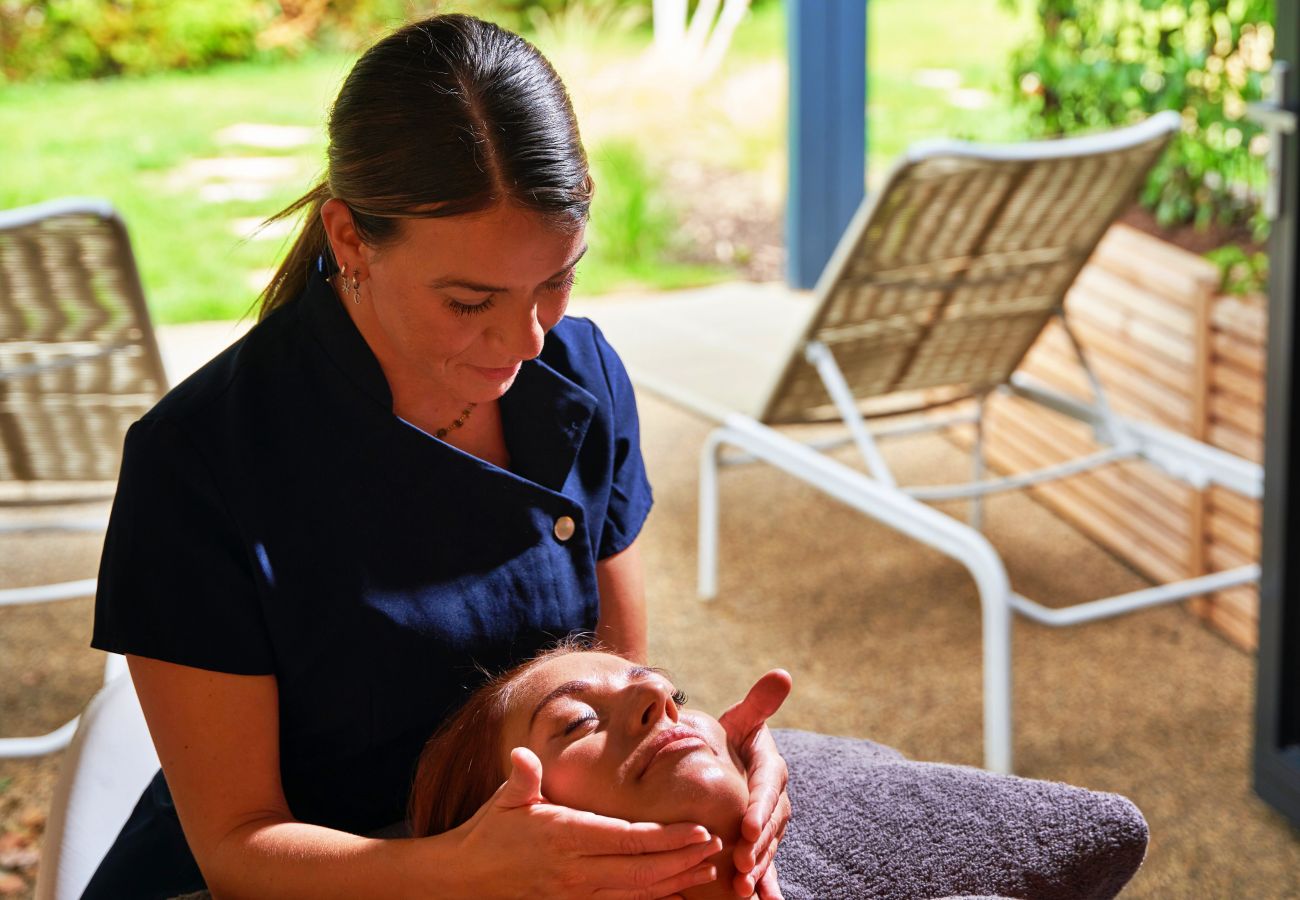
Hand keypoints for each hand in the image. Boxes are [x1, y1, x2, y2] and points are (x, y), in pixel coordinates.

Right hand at [450, 747, 723, 898]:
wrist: (465, 879)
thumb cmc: (489, 831)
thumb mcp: (504, 800)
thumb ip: (521, 779)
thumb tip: (523, 755)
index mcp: (564, 836)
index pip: (626, 838)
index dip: (666, 837)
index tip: (699, 829)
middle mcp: (574, 870)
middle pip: (641, 869)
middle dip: (683, 859)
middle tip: (717, 846)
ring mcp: (575, 894)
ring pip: (637, 891)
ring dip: (676, 881)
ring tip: (708, 868)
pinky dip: (653, 898)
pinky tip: (677, 891)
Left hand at [717, 670, 792, 898]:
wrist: (725, 760)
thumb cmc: (730, 736)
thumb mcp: (742, 719)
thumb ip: (759, 702)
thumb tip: (782, 674)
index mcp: (771, 767)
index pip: (768, 786)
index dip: (759, 806)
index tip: (746, 824)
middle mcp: (775, 797)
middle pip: (769, 824)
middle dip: (758, 845)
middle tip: (742, 863)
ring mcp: (769, 822)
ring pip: (767, 847)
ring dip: (758, 869)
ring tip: (743, 889)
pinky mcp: (761, 841)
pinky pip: (766, 864)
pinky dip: (766, 885)